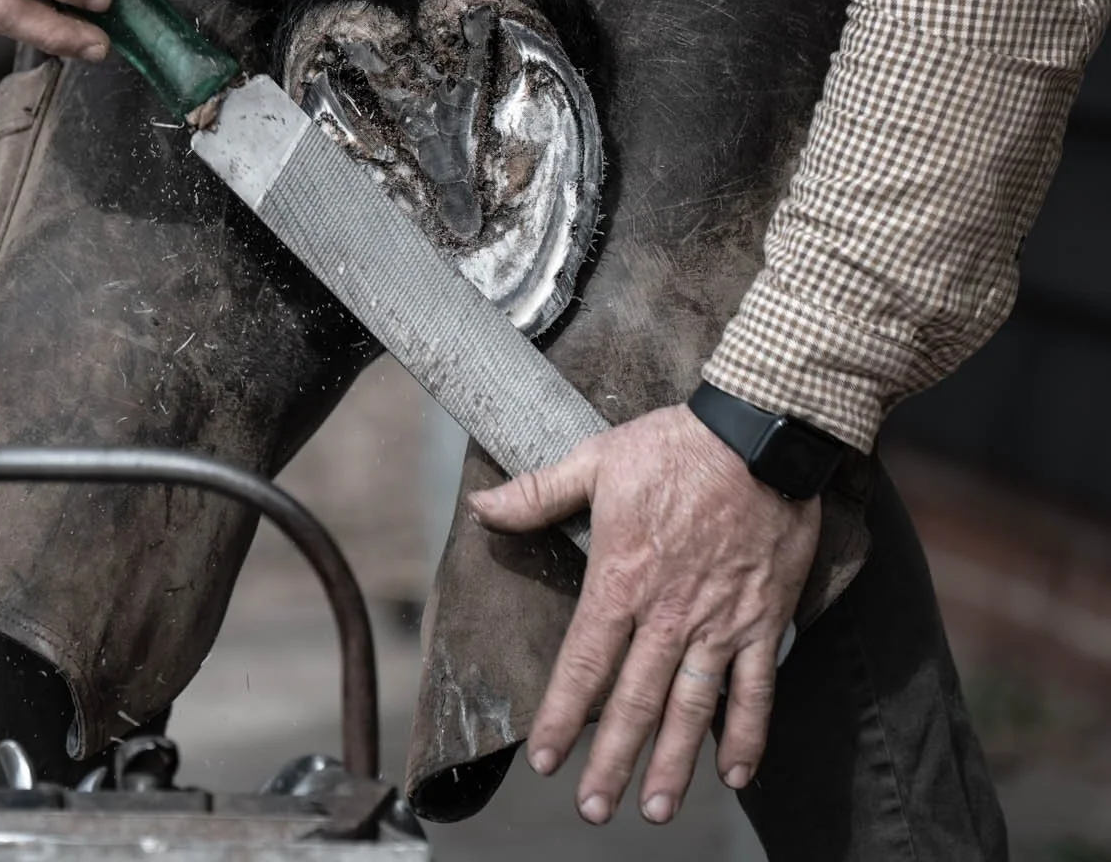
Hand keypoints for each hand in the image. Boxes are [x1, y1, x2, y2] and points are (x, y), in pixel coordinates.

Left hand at [469, 403, 818, 824]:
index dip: (563, 716)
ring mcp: (719, 623)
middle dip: (612, 760)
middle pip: (635, 702)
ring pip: (693, 710)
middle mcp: (669, 615)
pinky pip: (756, 689)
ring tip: (657, 810)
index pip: (585, 664)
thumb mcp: (598, 459)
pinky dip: (747, 735)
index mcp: (623, 580)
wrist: (759, 435)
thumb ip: (540, 492)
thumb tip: (483, 505)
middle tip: (594, 810)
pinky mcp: (762, 620)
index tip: (546, 759)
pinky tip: (735, 773)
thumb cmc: (675, 446)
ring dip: (675, 765)